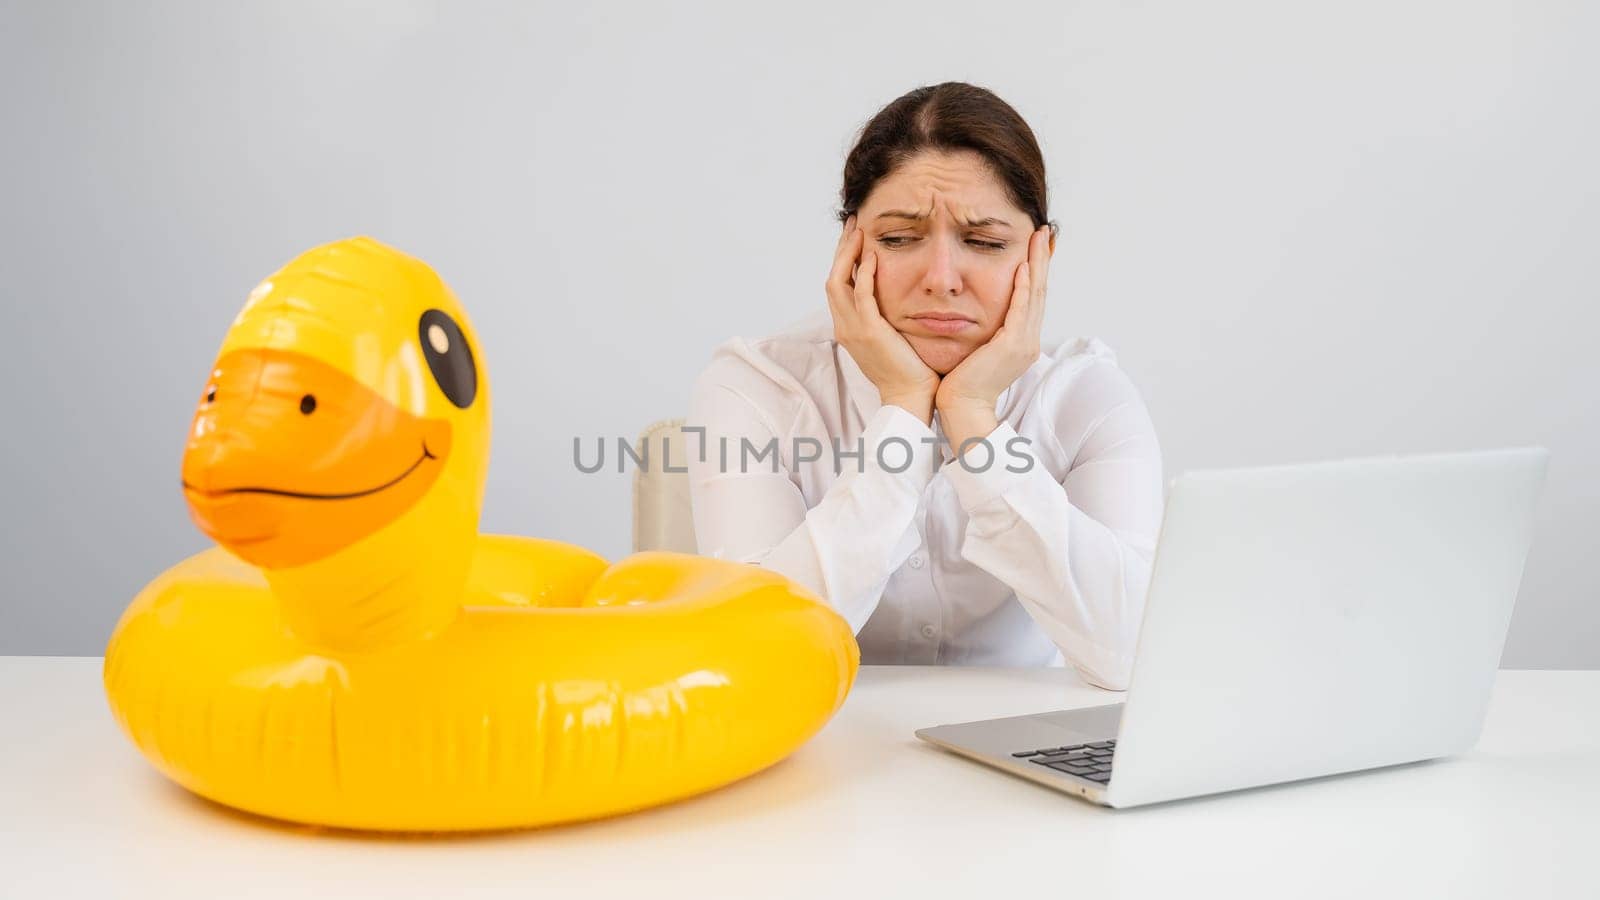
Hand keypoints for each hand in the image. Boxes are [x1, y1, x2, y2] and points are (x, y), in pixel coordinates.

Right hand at [826, 215, 940, 423]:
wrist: (910, 396)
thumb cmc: (909, 369)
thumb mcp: (892, 337)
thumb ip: (886, 315)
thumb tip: (898, 293)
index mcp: (848, 327)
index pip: (838, 286)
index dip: (843, 259)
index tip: (854, 236)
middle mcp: (844, 326)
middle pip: (832, 279)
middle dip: (841, 249)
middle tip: (853, 224)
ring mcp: (852, 329)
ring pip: (838, 282)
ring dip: (847, 254)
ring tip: (859, 231)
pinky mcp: (868, 331)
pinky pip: (860, 295)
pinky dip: (863, 273)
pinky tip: (873, 256)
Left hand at [937, 224, 1052, 451]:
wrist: (962, 407)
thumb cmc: (962, 381)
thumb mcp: (978, 349)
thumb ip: (986, 329)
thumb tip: (979, 310)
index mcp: (1022, 341)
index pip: (1033, 298)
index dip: (1036, 270)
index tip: (1036, 246)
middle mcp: (1028, 340)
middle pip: (1040, 291)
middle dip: (1042, 260)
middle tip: (1045, 232)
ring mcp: (1023, 343)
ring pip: (1036, 296)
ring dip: (1037, 265)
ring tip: (1039, 239)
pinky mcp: (1012, 346)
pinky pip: (1020, 310)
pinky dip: (1023, 288)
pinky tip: (1023, 267)